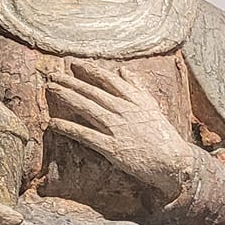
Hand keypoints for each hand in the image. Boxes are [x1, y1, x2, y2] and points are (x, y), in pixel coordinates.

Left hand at [44, 61, 191, 201]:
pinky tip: (54, 123)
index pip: (108, 80)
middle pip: (92, 91)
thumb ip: (136, 87)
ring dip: (66, 96)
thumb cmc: (163, 136)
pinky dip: (69, 128)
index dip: (89, 70)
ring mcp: (117, 128)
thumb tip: (122, 70)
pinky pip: (85, 135)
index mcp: (135, 99)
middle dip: (70, 81)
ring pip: (87, 108)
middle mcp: (124, 110)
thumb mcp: (152, 106)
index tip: (74, 63)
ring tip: (50, 88)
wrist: (173, 162)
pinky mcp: (112, 147)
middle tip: (52, 74)